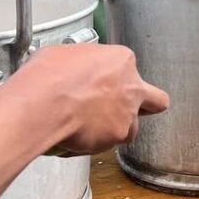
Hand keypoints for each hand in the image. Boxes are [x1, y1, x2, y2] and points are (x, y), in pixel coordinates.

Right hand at [0, 44, 168, 154]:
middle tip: (125, 109)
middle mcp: (131, 87)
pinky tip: (79, 138)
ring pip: (133, 127)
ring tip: (93, 128)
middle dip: (146, 106)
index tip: (100, 82)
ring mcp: (127, 113)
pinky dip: (97, 143)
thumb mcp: (63, 55)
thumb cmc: (48, 78)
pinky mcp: (117, 136)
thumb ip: (81, 63)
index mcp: (121, 60)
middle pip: (156, 100)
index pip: (128, 69)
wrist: (42, 106)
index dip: (114, 78)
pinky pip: (110, 143)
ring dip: (117, 128)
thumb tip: (72, 67)